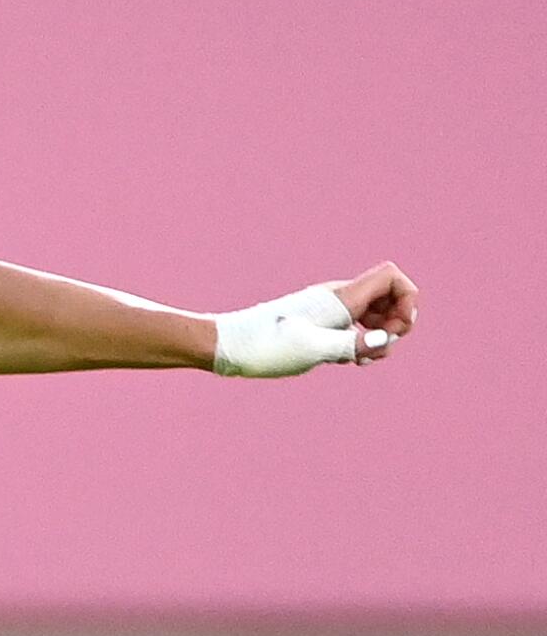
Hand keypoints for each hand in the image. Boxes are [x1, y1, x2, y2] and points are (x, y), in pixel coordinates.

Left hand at [212, 261, 417, 377]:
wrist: (228, 346)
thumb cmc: (267, 347)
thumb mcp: (312, 350)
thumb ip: (351, 343)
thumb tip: (384, 339)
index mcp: (339, 298)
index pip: (391, 276)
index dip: (407, 299)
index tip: (395, 330)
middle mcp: (336, 298)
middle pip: (389, 296)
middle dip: (396, 324)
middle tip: (375, 350)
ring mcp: (327, 310)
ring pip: (374, 313)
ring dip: (380, 336)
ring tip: (359, 359)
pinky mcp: (319, 324)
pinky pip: (356, 325)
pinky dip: (361, 341)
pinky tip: (348, 360)